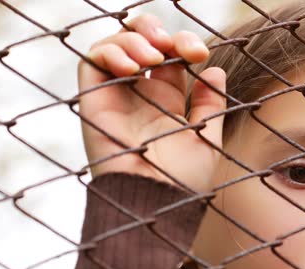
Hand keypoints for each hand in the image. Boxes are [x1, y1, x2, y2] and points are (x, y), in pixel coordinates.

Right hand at [77, 13, 226, 191]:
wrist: (155, 202)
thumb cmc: (183, 181)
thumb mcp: (206, 138)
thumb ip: (209, 105)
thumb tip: (214, 70)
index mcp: (167, 101)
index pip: (170, 55)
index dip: (183, 43)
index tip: (199, 54)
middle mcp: (139, 95)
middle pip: (138, 41)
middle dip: (153, 29)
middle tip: (170, 43)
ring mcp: (115, 97)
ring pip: (113, 45)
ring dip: (133, 39)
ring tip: (152, 58)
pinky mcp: (93, 102)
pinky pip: (90, 62)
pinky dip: (109, 52)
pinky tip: (133, 68)